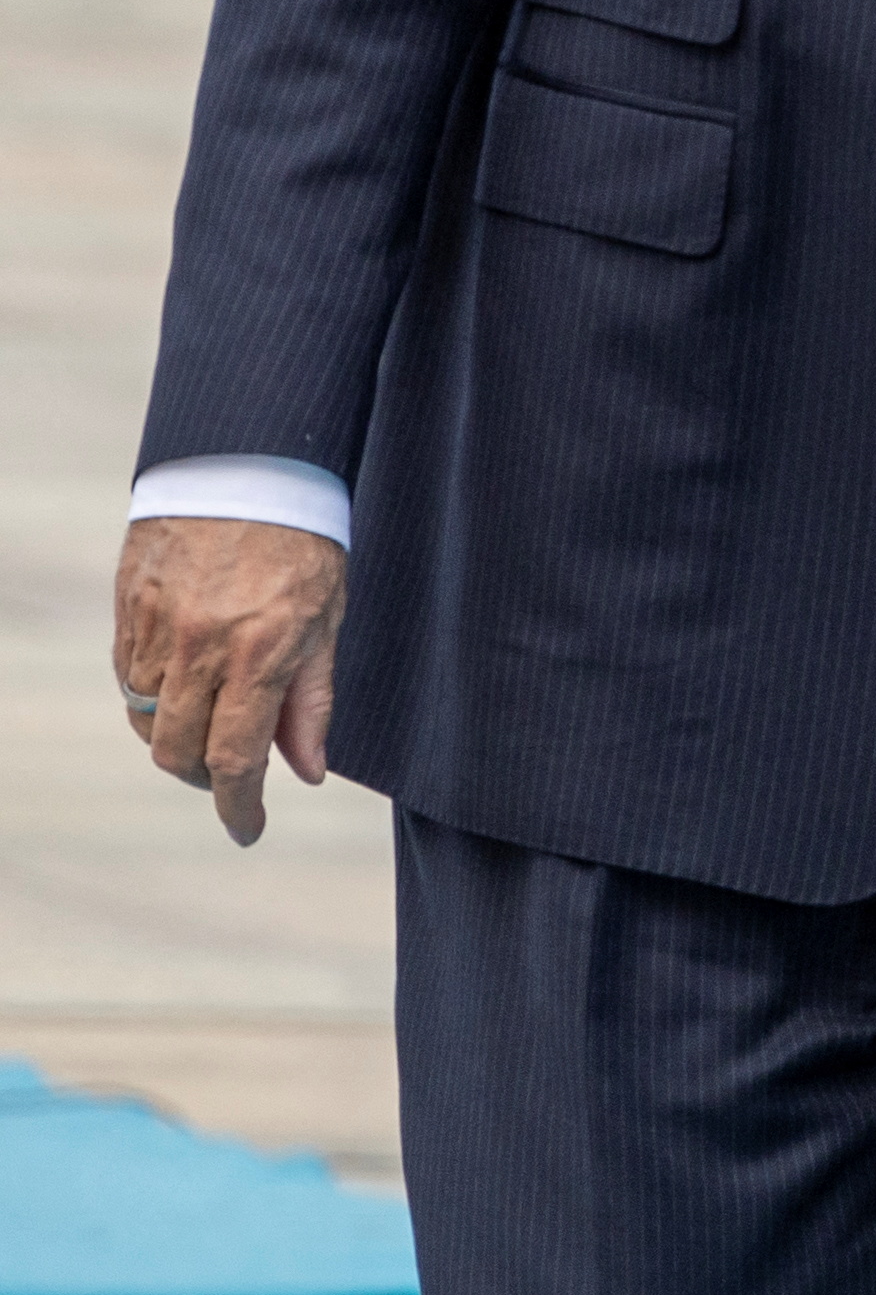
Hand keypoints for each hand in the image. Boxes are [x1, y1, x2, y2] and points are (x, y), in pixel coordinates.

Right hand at [114, 517, 344, 844]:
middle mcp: (199, 648)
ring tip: (210, 724)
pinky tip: (181, 685)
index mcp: (259, 653)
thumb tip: (308, 772)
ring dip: (174, 738)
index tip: (248, 830)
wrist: (247, 464)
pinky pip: (128, 677)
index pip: (237, 759)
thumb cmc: (303, 539)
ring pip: (145, 719)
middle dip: (204, 779)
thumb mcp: (328, 618)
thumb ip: (312, 699)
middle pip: (178, 752)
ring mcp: (155, 629)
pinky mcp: (128, 610)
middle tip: (231, 777)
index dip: (240, 807)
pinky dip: (150, 697)